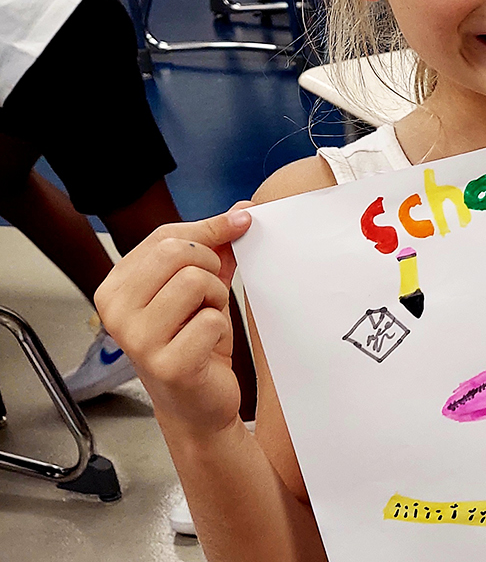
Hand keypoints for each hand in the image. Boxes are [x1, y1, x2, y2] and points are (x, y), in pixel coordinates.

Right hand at [94, 204, 252, 438]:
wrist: (197, 402)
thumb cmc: (195, 339)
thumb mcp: (202, 287)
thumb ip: (215, 247)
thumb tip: (242, 209)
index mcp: (116, 287)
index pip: (166, 236)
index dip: (210, 229)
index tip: (241, 225)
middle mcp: (115, 311)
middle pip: (179, 253)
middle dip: (211, 269)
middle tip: (209, 298)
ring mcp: (136, 339)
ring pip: (196, 282)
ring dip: (216, 301)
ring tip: (206, 323)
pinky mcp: (165, 364)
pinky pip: (211, 320)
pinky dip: (220, 330)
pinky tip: (207, 347)